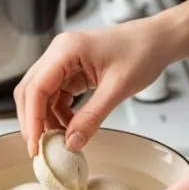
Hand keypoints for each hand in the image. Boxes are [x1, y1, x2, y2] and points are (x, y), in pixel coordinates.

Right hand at [14, 18, 175, 155]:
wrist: (157, 40)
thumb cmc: (142, 52)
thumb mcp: (118, 88)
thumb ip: (92, 117)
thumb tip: (71, 143)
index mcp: (66, 50)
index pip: (36, 88)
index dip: (32, 120)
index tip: (35, 145)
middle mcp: (59, 53)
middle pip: (31, 91)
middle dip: (34, 121)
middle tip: (41, 149)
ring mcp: (64, 61)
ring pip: (41, 95)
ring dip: (46, 119)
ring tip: (59, 141)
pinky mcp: (71, 70)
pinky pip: (56, 95)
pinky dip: (58, 113)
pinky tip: (69, 127)